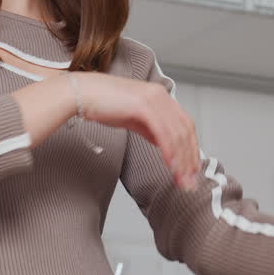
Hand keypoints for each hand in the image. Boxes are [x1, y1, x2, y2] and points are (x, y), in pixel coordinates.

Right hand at [74, 72, 199, 189]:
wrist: (81, 93)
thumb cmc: (102, 104)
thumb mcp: (133, 117)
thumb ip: (150, 127)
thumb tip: (163, 141)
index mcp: (160, 96)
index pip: (185, 125)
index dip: (191, 148)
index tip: (191, 169)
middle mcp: (161, 95)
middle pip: (185, 130)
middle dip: (190, 158)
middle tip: (190, 181)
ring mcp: (153, 99)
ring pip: (176, 134)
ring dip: (181, 160)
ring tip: (181, 179)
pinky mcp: (143, 106)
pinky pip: (162, 133)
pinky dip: (169, 152)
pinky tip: (171, 166)